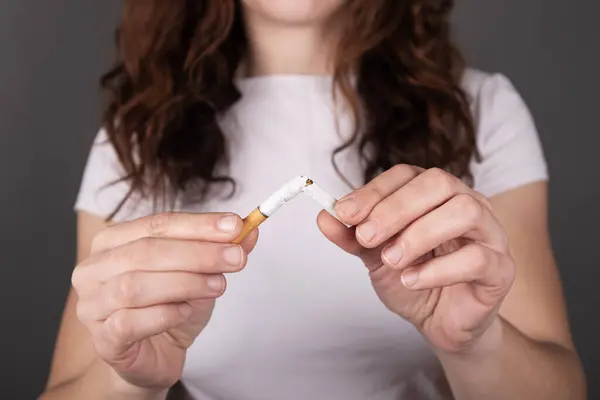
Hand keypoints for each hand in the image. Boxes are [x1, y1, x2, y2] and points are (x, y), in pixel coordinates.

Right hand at [72, 212, 257, 391]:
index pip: (156, 224)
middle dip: (198, 253)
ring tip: (218, 285)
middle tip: (236, 257)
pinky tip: (186, 312)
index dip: (198, 224)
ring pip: (136, 286)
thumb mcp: (201, 273)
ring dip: (185, 282)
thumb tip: (249, 230)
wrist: (156, 355)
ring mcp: (92, 305)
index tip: (235, 225)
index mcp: (112, 242)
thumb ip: (221, 249)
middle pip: (146, 251)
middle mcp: (94, 270)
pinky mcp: (103, 339)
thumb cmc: (170, 307)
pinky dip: (165, 314)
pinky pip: (130, 322)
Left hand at [318, 165, 514, 354]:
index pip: (406, 175)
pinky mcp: (501, 269)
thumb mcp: (374, 256)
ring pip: (464, 212)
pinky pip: (478, 258)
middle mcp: (467, 203)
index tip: (344, 214)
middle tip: (366, 236)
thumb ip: (352, 236)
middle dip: (396, 208)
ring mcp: (489, 234)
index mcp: (435, 194)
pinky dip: (438, 269)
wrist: (439, 322)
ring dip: (420, 234)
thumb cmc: (413, 278)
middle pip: (439, 183)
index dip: (374, 191)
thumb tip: (324, 217)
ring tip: (392, 260)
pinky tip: (412, 280)